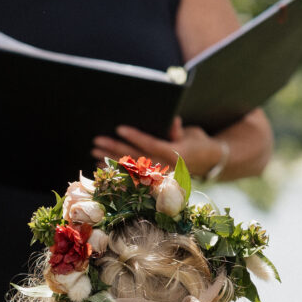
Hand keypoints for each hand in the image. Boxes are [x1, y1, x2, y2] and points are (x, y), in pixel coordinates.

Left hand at [92, 116, 225, 177]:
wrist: (208, 162)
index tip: (119, 129)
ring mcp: (158, 176)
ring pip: (130, 168)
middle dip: (114, 149)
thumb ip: (179, 130)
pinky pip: (130, 177)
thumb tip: (173, 120)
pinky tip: (102, 167)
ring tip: (93, 153)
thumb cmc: (197, 142)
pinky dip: (116, 171)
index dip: (135, 136)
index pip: (150, 144)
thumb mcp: (191, 134)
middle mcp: (164, 167)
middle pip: (135, 157)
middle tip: (97, 141)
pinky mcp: (153, 181)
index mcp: (174, 153)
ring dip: (110, 160)